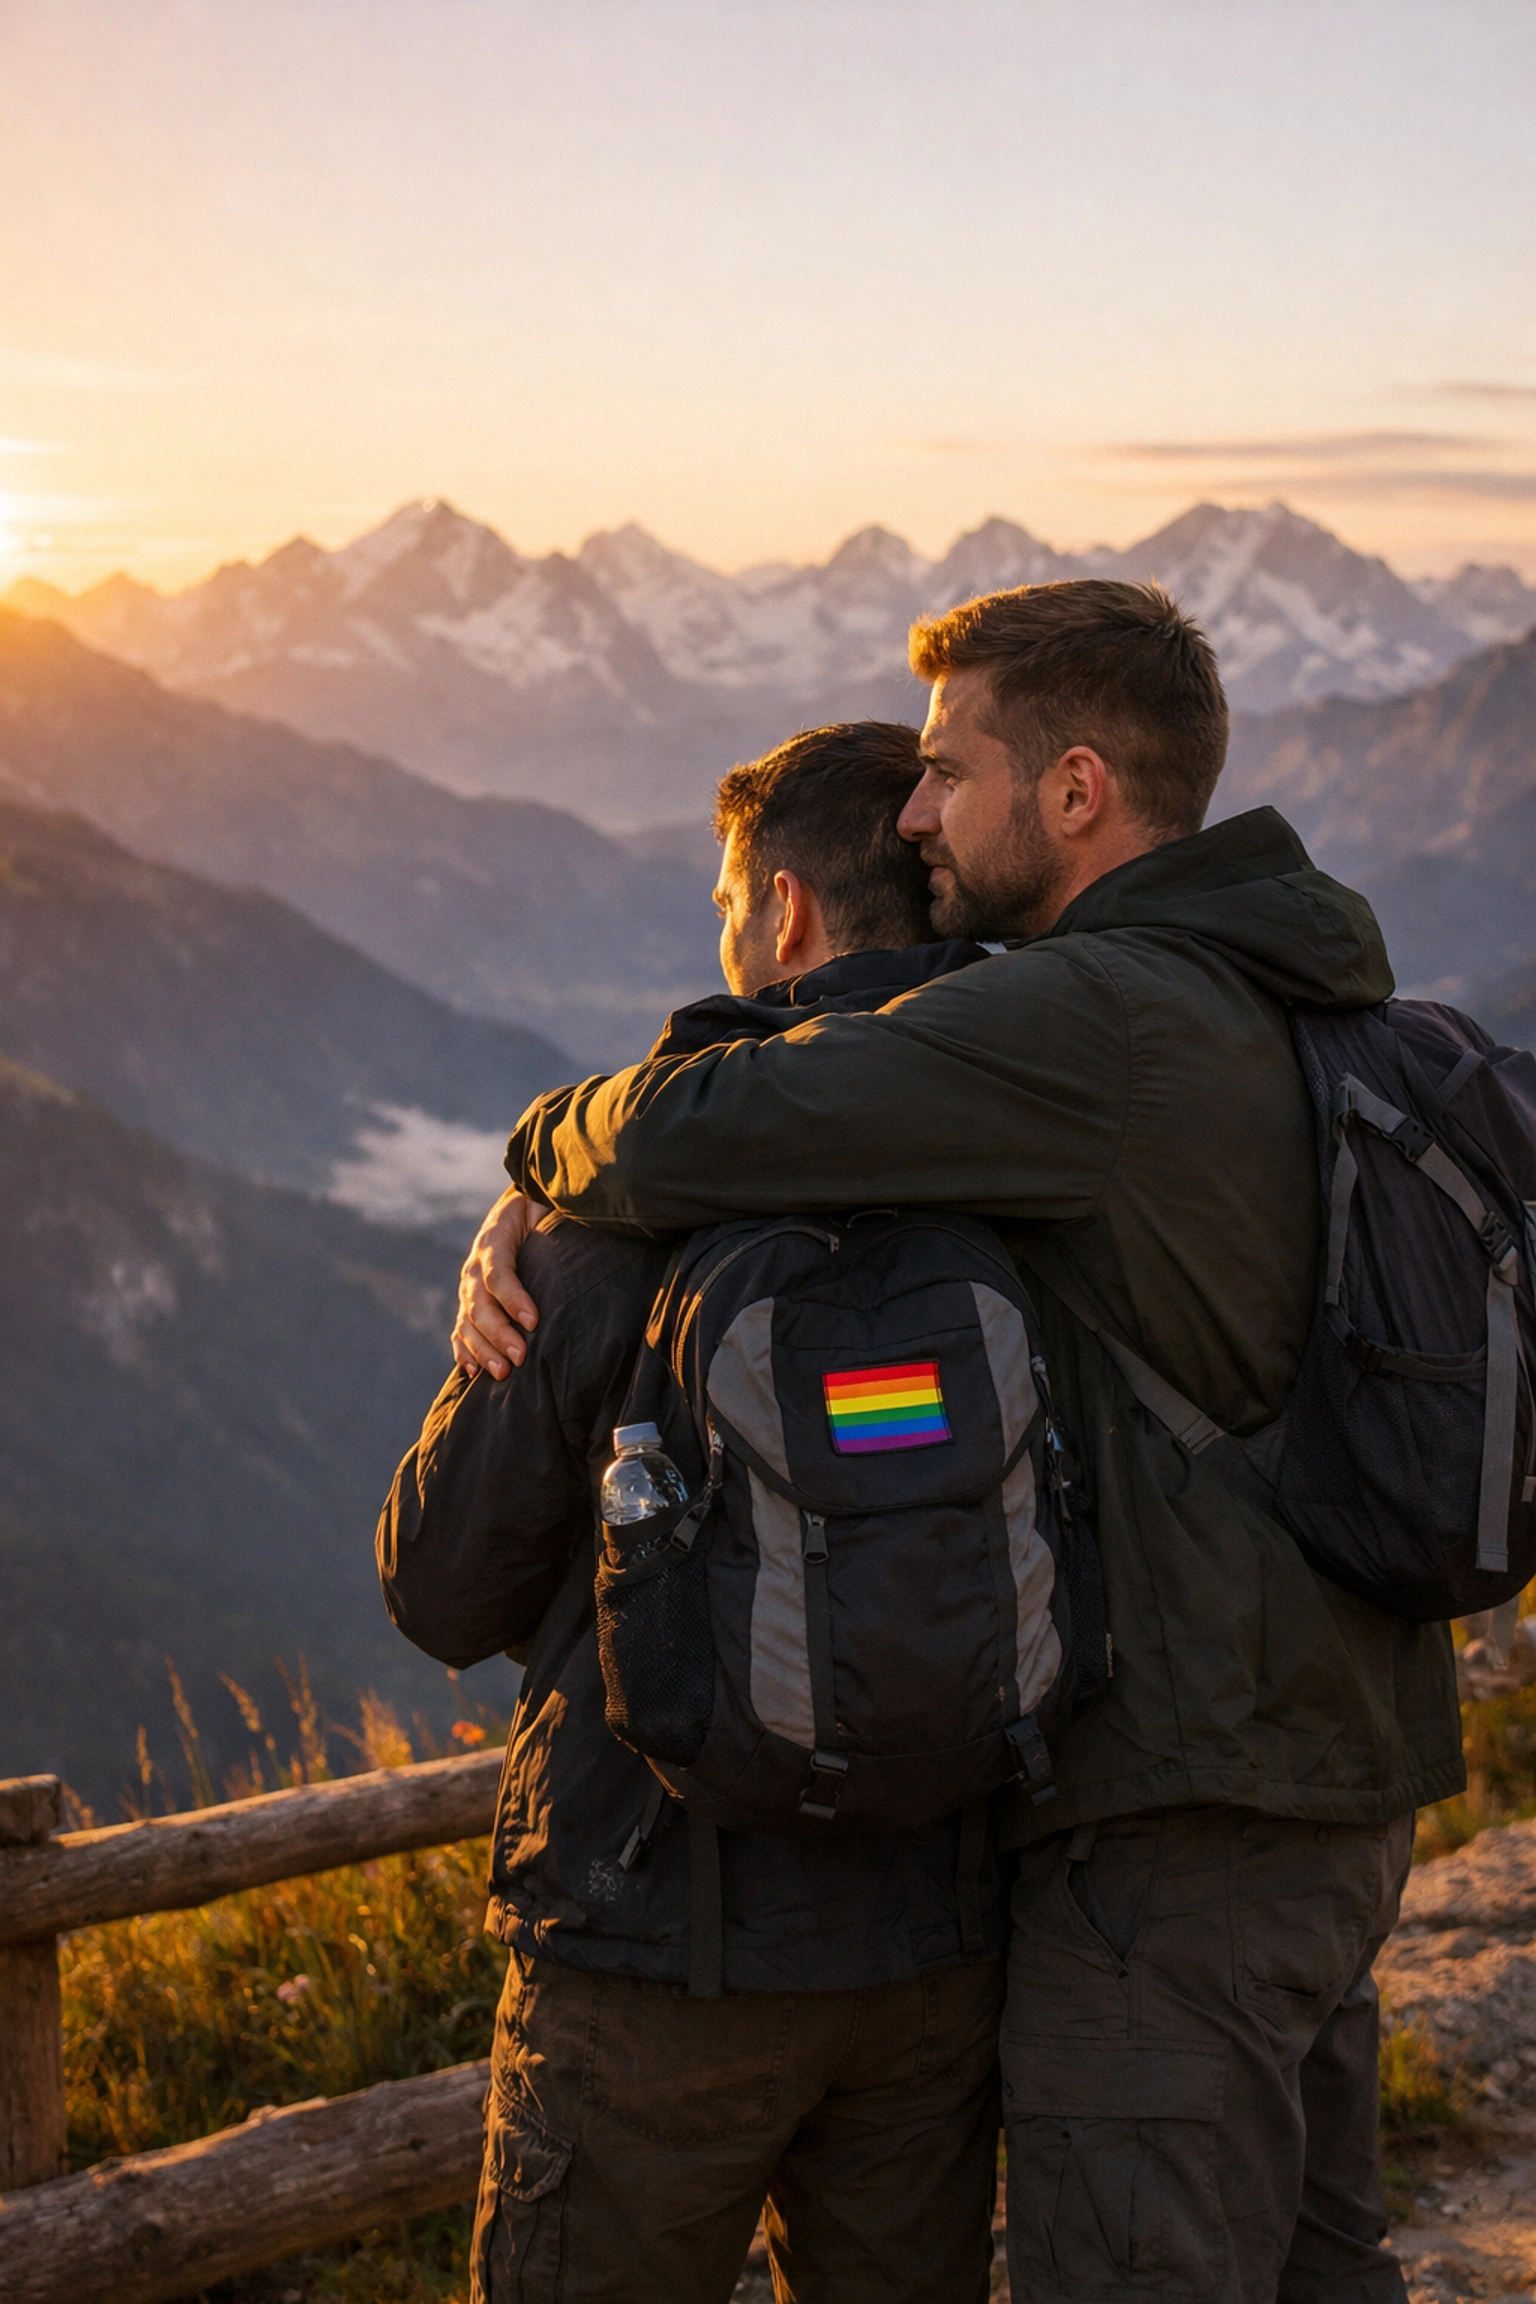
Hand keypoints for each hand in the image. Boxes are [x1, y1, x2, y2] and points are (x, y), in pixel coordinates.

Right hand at [452, 1188, 545, 1377]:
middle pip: (479, 1303)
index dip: (512, 1298)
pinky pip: (461, 1328)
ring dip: (483, 1349)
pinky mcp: (470, 1301)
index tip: (533, 1321)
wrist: (520, 1205)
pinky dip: (464, 1351)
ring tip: (502, 1372)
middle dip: (498, 1333)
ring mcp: (469, 1285)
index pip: (497, 1272)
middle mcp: (475, 1263)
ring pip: (467, 1320)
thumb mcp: (546, 1207)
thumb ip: (554, 1219)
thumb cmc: (541, 1209)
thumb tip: (582, 1228)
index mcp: (494, 1237)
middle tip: (520, 1357)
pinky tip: (473, 1372)